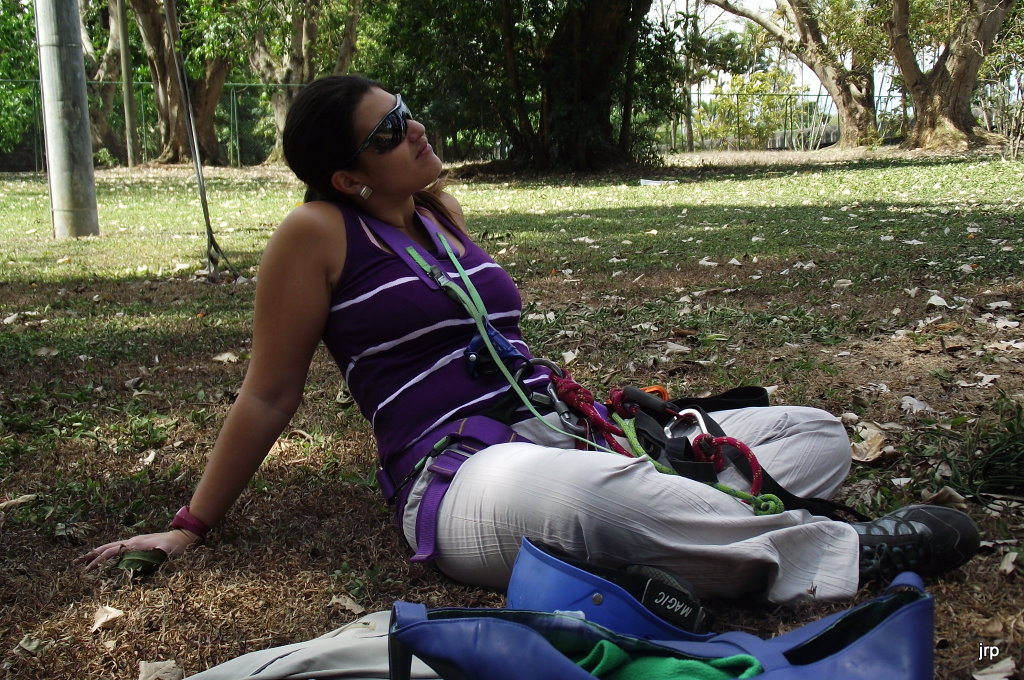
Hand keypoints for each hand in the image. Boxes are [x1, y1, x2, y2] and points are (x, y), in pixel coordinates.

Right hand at [75, 529, 199, 570]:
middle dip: (91, 554)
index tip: (87, 569)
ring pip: (111, 547)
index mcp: (134, 544)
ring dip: (97, 553)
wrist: (182, 538)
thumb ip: (162, 549)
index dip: (99, 560)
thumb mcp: (169, 549)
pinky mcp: (137, 545)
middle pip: (106, 547)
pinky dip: (107, 553)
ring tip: (85, 560)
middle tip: (75, 562)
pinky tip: (105, 559)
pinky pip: (118, 549)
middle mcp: (131, 542)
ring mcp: (134, 542)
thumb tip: (157, 549)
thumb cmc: (175, 546)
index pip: (111, 552)